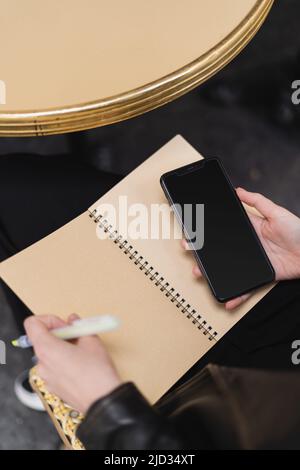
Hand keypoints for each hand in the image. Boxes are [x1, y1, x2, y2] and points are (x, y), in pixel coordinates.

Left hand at [24, 314, 120, 412]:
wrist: (102, 400)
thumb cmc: (96, 372)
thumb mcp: (91, 340)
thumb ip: (78, 326)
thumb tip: (73, 321)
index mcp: (47, 349)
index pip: (32, 324)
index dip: (48, 319)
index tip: (64, 325)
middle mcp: (42, 363)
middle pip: (42, 339)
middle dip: (59, 334)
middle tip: (77, 336)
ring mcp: (46, 377)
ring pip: (48, 354)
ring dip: (62, 348)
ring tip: (81, 351)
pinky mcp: (53, 387)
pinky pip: (53, 367)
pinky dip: (63, 361)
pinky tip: (80, 364)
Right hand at [183, 188, 299, 309]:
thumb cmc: (298, 231)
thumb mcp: (276, 212)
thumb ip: (257, 201)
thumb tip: (239, 190)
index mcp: (251, 228)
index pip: (225, 228)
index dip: (209, 231)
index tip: (194, 231)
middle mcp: (249, 245)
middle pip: (221, 250)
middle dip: (203, 252)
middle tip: (190, 251)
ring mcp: (253, 261)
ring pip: (228, 269)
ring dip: (213, 273)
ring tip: (199, 273)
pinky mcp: (261, 275)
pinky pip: (246, 287)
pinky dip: (237, 295)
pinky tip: (227, 299)